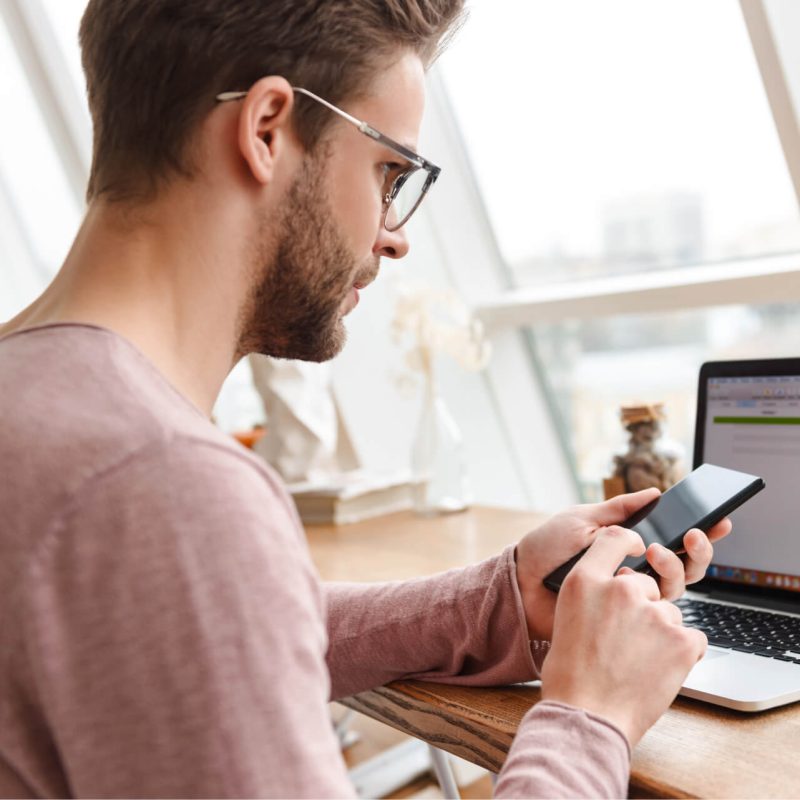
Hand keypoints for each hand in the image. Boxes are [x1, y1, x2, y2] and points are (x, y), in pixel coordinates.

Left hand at [515, 488, 731, 640]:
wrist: (520, 584)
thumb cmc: (546, 549)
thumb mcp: (582, 520)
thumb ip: (619, 510)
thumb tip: (655, 493)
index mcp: (626, 545)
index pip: (672, 539)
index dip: (698, 533)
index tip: (718, 520)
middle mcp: (634, 571)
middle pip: (685, 566)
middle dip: (699, 550)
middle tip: (694, 534)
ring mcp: (630, 596)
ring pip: (676, 587)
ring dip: (676, 566)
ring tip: (656, 551)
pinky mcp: (622, 619)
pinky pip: (654, 611)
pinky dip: (657, 593)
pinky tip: (641, 578)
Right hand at [540, 526, 706, 745]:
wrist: (586, 714)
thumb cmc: (571, 672)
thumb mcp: (565, 616)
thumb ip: (594, 591)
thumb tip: (623, 582)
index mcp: (585, 580)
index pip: (615, 538)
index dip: (630, 542)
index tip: (639, 549)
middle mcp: (621, 588)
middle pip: (648, 584)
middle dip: (644, 607)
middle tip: (625, 640)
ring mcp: (654, 613)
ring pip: (670, 614)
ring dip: (662, 633)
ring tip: (636, 661)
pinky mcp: (681, 641)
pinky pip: (693, 637)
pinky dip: (682, 653)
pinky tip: (658, 669)